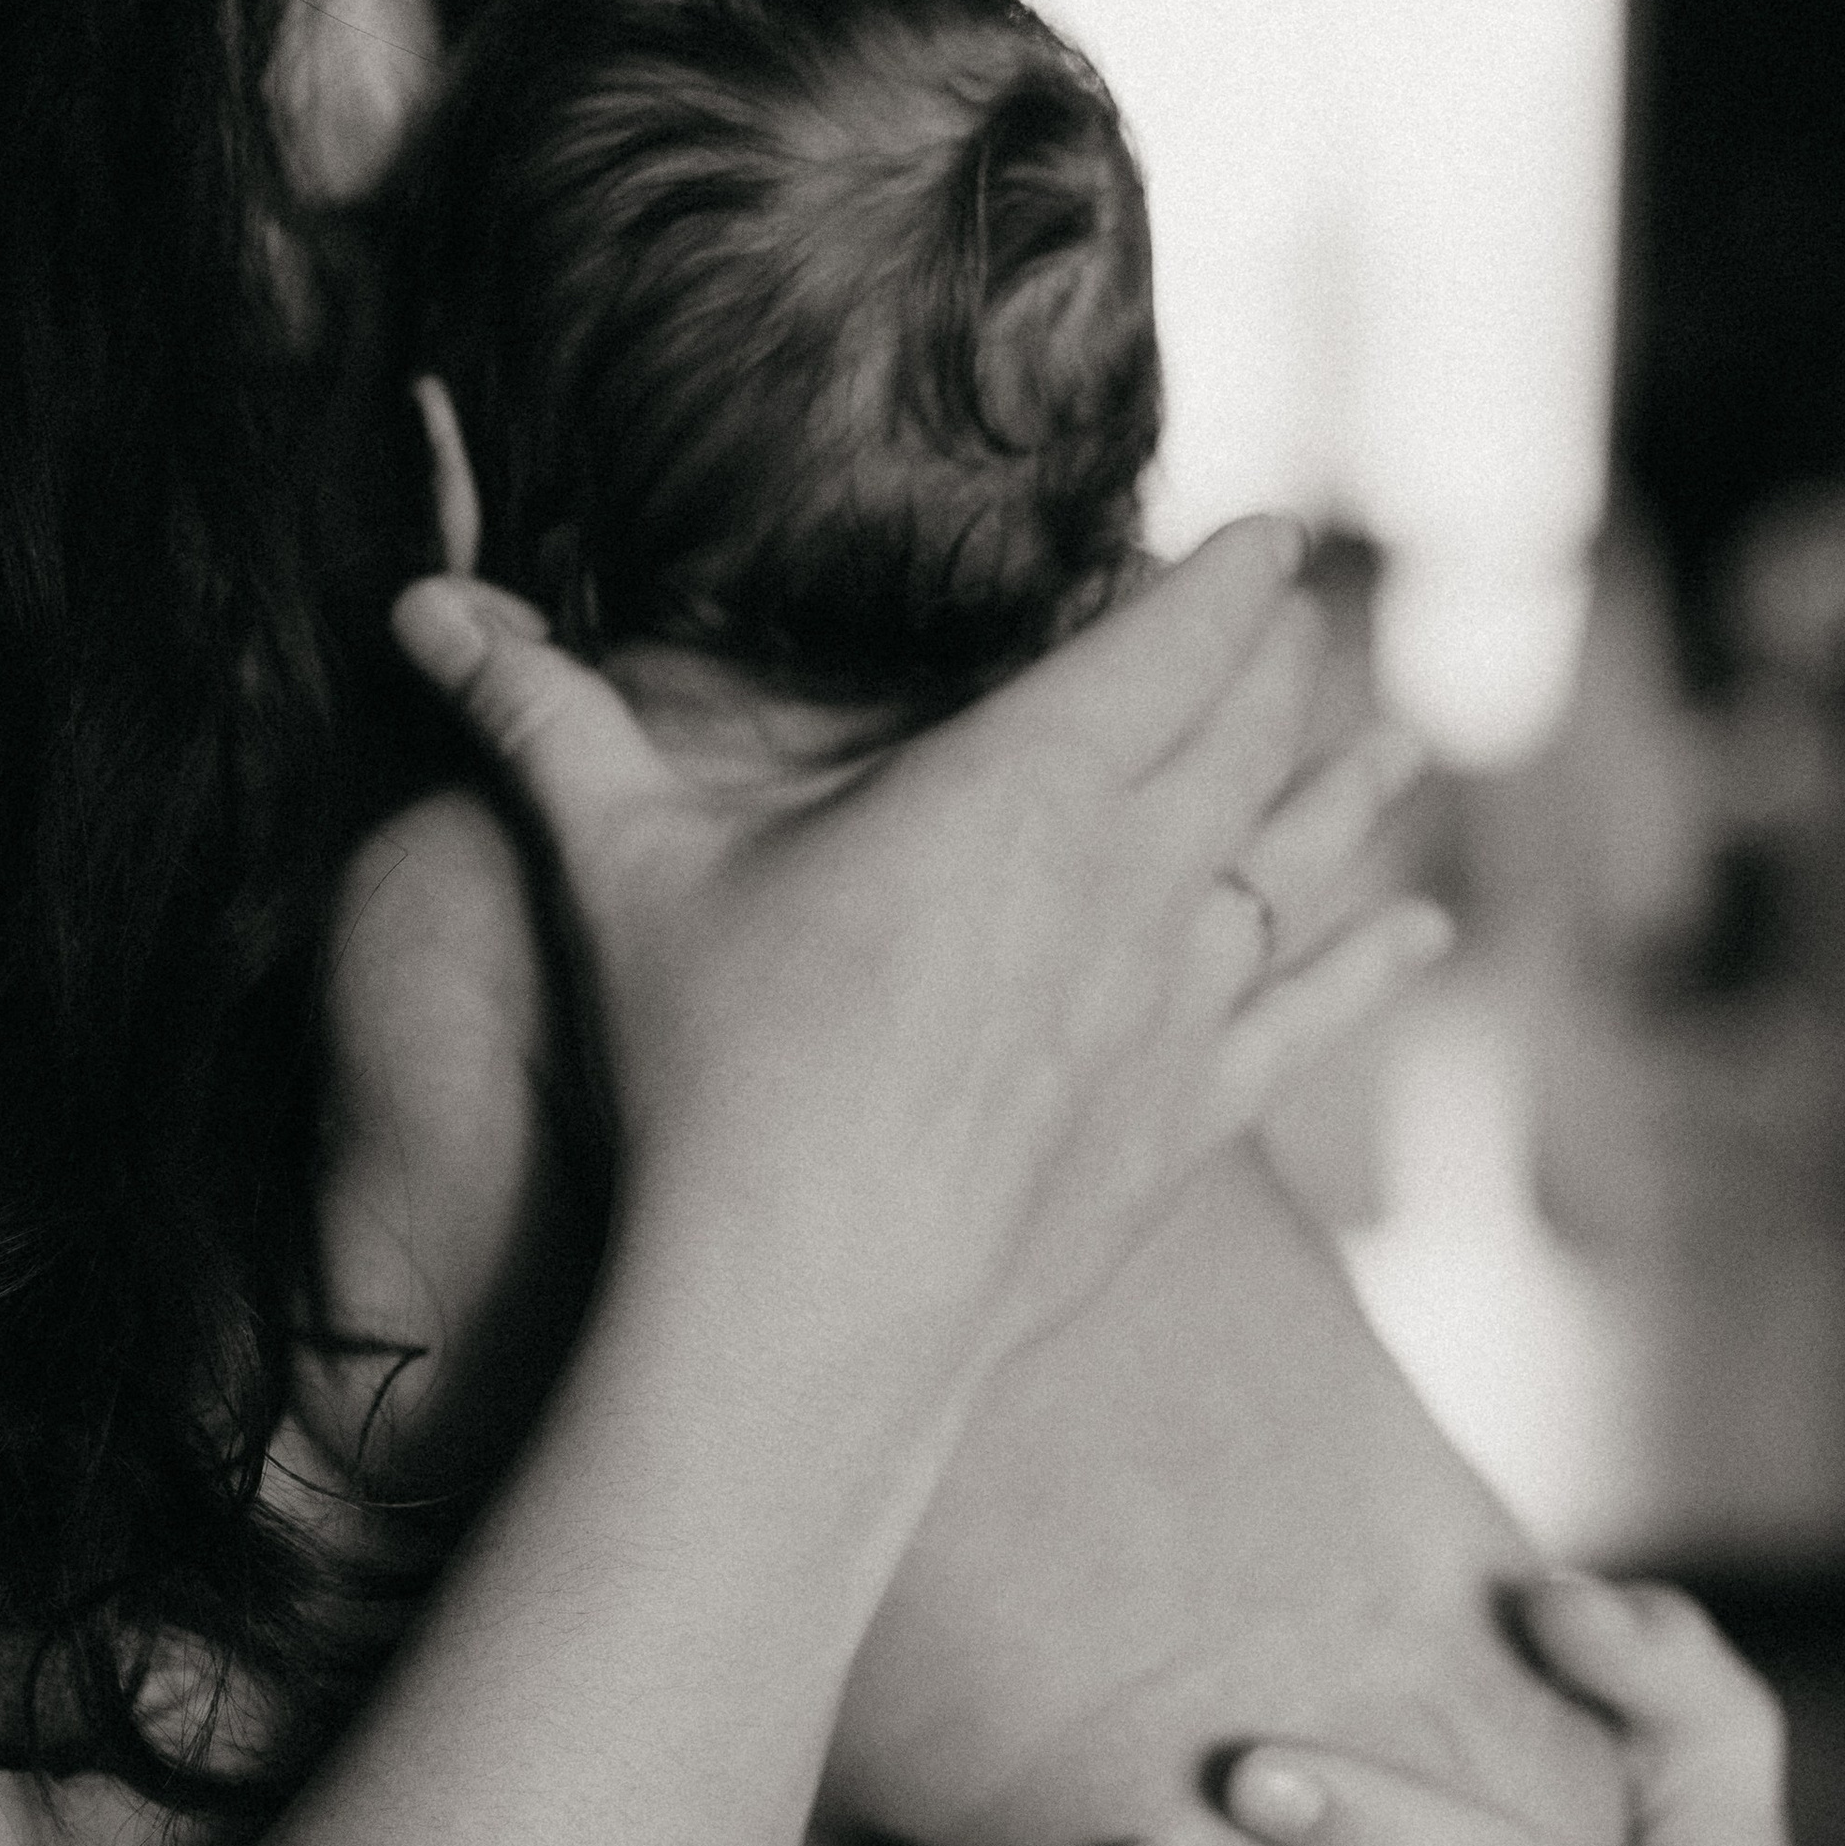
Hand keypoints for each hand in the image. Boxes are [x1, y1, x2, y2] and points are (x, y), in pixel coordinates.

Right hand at [390, 525, 1447, 1427]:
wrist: (806, 1315)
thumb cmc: (710, 1077)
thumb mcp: (620, 874)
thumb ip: (540, 723)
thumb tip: (418, 607)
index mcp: (1024, 781)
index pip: (1169, 636)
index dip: (1225, 576)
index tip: (1264, 530)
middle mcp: (1134, 877)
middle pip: (1248, 733)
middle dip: (1280, 664)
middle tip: (1311, 614)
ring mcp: (1174, 1006)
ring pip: (1300, 860)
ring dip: (1351, 787)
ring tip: (1405, 737)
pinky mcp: (1183, 1125)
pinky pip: (1308, 1018)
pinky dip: (1373, 963)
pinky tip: (1426, 929)